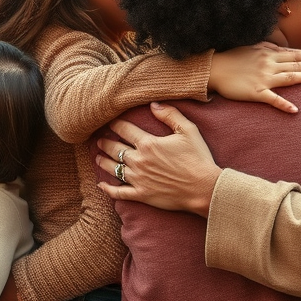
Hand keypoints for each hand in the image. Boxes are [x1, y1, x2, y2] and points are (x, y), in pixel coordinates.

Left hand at [95, 103, 220, 216]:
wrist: (204, 188)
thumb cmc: (198, 158)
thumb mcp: (188, 130)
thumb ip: (170, 115)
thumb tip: (153, 104)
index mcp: (148, 143)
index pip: (125, 129)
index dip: (116, 124)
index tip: (110, 121)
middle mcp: (139, 160)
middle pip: (115, 148)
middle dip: (105, 142)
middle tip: (98, 140)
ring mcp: (138, 179)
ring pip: (113, 168)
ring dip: (102, 161)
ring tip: (97, 157)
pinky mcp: (141, 195)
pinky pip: (118, 192)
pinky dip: (108, 188)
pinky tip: (101, 185)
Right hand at [209, 43, 300, 113]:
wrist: (214, 68)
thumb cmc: (232, 58)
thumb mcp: (253, 47)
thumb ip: (269, 47)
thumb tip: (283, 49)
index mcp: (268, 53)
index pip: (295, 54)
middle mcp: (269, 64)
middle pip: (297, 63)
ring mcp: (263, 78)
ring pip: (289, 77)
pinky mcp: (256, 92)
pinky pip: (272, 99)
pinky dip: (284, 105)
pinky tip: (295, 110)